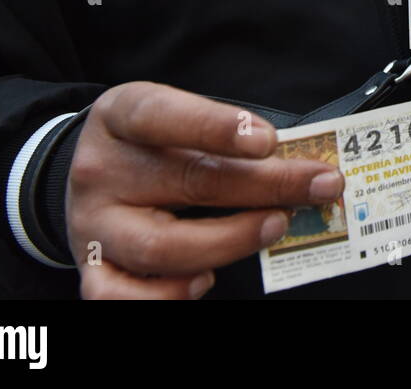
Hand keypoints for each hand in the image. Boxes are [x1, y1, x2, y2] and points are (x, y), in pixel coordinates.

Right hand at [67, 82, 342, 299]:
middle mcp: (100, 169)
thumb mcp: (176, 116)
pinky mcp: (92, 268)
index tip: (269, 140)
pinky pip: (120, 296)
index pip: (162, 116)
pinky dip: (168, 294)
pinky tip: (205, 279)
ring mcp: (92, 223)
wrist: (92, 171)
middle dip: (266, 185)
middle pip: (187, 180)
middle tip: (319, 185)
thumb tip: (299, 164)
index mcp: (120, 115)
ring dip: (230, 240)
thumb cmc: (152, 142)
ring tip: (277, 226)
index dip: (216, 126)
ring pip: (161, 246)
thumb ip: (224, 135)